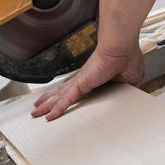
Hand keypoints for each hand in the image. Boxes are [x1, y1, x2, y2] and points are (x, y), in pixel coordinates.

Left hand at [30, 41, 144, 119]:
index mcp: (95, 78)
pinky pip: (66, 100)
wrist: (121, 49)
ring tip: (36, 112)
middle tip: (38, 108)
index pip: (77, 90)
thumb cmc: (126, 58)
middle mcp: (83, 80)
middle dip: (49, 101)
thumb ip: (124, 88)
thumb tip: (126, 93)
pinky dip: (58, 108)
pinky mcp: (80, 84)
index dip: (67, 97)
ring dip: (47, 105)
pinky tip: (49, 115)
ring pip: (59, 97)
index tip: (61, 102)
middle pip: (61, 93)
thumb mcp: (129, 79)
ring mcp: (80, 82)